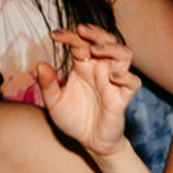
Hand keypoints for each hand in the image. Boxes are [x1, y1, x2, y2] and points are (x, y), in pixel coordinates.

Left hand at [35, 25, 139, 157]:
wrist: (89, 142)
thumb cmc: (74, 118)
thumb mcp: (54, 102)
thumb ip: (48, 84)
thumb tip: (40, 64)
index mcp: (84, 66)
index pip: (81, 43)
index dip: (69, 35)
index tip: (53, 35)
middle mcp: (101, 69)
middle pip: (107, 41)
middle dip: (96, 32)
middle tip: (82, 29)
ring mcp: (114, 82)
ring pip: (124, 55)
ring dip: (112, 48)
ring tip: (95, 50)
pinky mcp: (122, 98)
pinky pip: (133, 82)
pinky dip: (125, 77)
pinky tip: (110, 78)